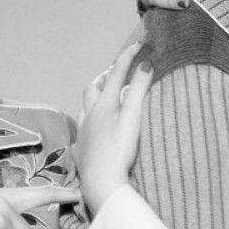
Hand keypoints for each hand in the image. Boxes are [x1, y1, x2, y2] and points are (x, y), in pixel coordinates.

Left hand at [74, 42, 152, 214]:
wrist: (101, 184)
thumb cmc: (119, 151)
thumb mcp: (133, 118)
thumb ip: (139, 90)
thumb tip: (146, 64)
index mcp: (103, 104)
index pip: (116, 73)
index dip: (128, 56)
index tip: (140, 44)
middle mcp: (89, 115)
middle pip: (93, 88)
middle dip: (105, 76)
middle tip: (117, 73)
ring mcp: (83, 134)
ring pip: (85, 108)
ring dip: (95, 98)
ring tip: (106, 98)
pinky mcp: (82, 151)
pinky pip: (83, 130)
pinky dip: (90, 122)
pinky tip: (95, 129)